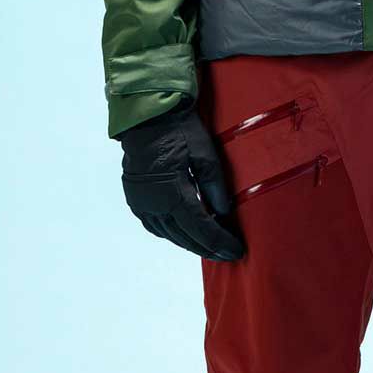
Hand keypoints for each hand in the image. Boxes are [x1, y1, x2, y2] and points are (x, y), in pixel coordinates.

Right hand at [116, 96, 245, 260]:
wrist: (146, 117)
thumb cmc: (179, 131)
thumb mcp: (205, 154)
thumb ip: (216, 187)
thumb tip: (225, 214)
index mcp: (173, 193)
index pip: (202, 229)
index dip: (220, 243)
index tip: (237, 251)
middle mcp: (154, 204)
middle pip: (185, 237)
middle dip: (209, 248)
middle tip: (228, 254)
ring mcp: (142, 204)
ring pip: (170, 235)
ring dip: (191, 243)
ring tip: (211, 248)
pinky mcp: (136, 200)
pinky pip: (156, 227)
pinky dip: (173, 234)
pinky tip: (186, 235)